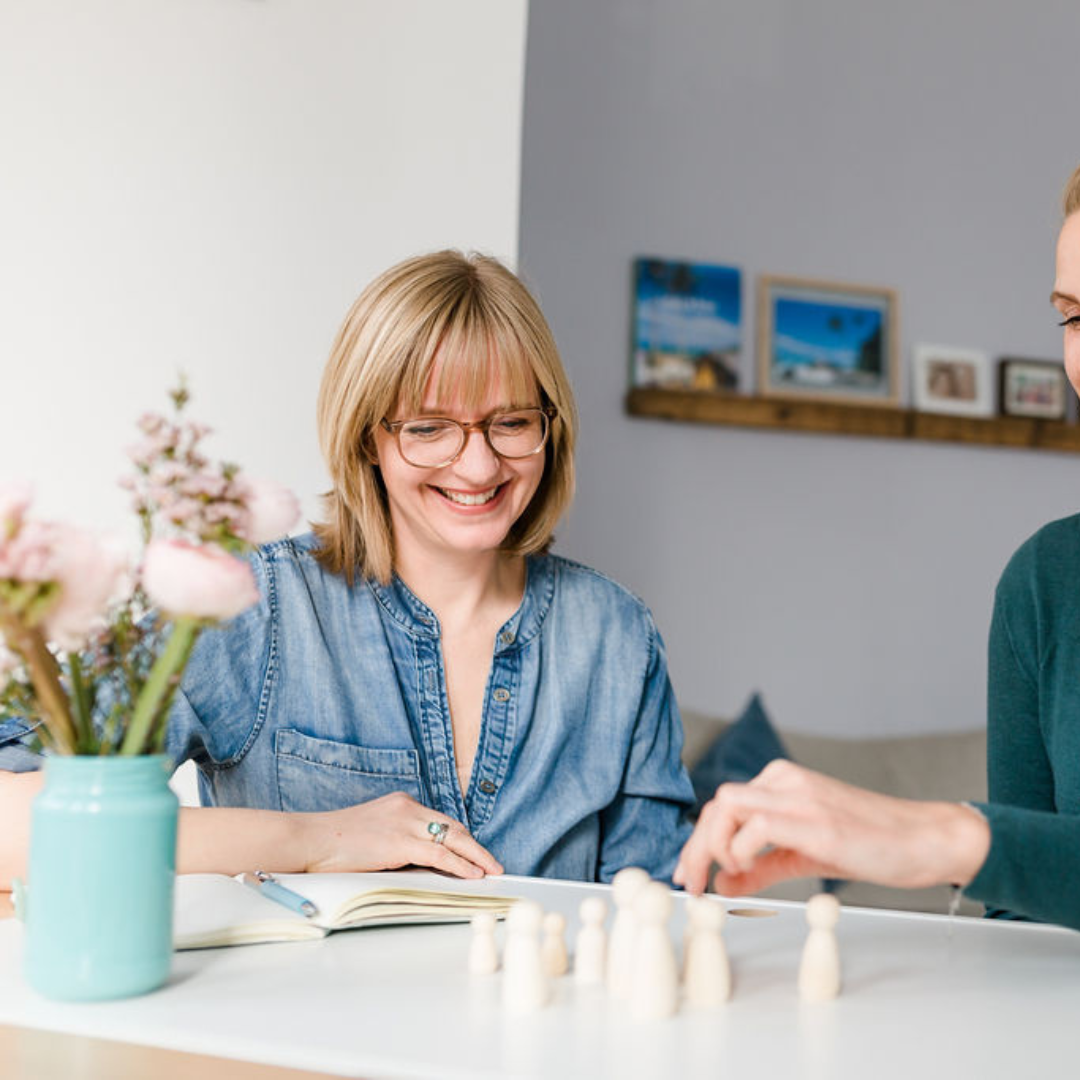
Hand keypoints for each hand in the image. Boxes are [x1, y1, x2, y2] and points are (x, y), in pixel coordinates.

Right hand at [299, 791, 503, 878]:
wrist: (309, 839)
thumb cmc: (333, 844)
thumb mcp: (373, 835)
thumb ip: (398, 842)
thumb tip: (421, 863)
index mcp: (401, 803)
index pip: (441, 820)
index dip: (462, 838)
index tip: (476, 852)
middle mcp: (407, 807)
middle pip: (453, 826)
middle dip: (476, 847)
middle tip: (493, 864)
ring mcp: (404, 822)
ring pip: (452, 839)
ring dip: (476, 857)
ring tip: (491, 871)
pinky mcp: (400, 842)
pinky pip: (439, 854)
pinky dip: (460, 865)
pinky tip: (472, 875)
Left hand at [672, 760, 989, 896]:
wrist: (923, 840)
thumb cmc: (868, 844)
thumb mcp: (802, 856)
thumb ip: (761, 868)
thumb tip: (723, 886)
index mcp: (780, 782)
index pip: (721, 805)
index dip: (697, 841)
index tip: (688, 874)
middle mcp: (785, 781)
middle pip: (717, 804)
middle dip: (695, 847)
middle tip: (691, 884)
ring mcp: (801, 796)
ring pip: (728, 805)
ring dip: (715, 845)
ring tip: (729, 874)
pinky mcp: (818, 820)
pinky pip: (759, 825)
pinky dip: (742, 850)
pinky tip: (750, 869)